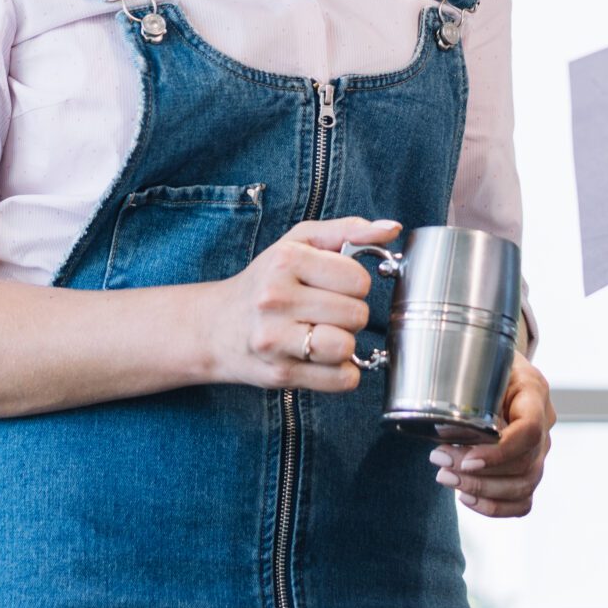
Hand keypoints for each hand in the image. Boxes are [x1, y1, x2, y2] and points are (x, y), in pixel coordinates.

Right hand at [202, 217, 398, 391]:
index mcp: (286, 260)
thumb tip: (392, 228)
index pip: (358, 279)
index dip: (354, 283)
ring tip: (323, 334)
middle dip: (349, 314)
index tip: (334, 285)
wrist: (215, 327)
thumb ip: (348, 231)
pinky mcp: (279, 374)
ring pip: (347, 347)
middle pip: (356, 314)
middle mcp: (276, 299)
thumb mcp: (299, 243)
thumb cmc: (266, 280)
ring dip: (345, 344)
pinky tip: (322, 359)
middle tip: (325, 311)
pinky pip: (341, 379)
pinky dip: (342, 372)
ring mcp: (275, 340)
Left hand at [432, 353, 552, 516]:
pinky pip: (523, 501)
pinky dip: (494, 506)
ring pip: (524, 487)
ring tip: (445, 477)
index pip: (530, 431)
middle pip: (524, 465)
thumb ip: (467, 382)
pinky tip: (466, 496)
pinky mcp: (530, 468)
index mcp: (534, 392)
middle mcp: (544, 422)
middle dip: (479, 473)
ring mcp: (540, 449)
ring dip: (482, 490)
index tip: (466, 458)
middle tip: (439, 461)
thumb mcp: (479, 360)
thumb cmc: (485, 361)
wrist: (499, 366)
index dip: (500, 452)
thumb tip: (439, 417)